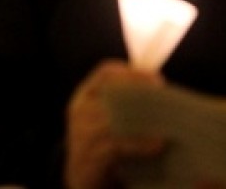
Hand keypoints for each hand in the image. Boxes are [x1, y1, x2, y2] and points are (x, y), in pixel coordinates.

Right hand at [65, 59, 165, 188]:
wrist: (82, 176)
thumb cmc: (102, 144)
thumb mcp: (107, 119)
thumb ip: (124, 106)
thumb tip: (160, 94)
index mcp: (84, 96)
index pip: (105, 73)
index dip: (132, 73)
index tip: (157, 80)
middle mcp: (79, 110)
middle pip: (112, 95)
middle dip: (142, 97)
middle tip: (168, 102)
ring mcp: (81, 133)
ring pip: (114, 119)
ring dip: (143, 121)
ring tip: (169, 125)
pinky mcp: (89, 155)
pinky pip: (117, 145)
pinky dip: (140, 144)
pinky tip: (158, 145)